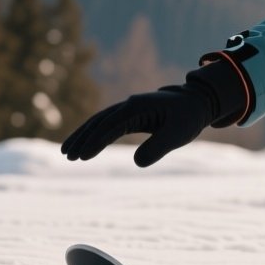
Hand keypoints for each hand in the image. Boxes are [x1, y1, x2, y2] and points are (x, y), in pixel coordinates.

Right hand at [60, 83, 217, 166]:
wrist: (197, 102)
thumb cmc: (189, 117)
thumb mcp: (178, 134)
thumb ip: (159, 147)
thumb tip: (136, 162)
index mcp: (138, 107)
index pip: (111, 125)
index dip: (96, 141)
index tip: (82, 156)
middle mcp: (129, 105)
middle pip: (99, 122)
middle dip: (82, 138)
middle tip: (67, 156)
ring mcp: (128, 108)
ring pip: (99, 122)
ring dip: (83, 136)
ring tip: (67, 153)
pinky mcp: (130, 115)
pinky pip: (107, 125)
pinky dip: (94, 134)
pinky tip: (85, 147)